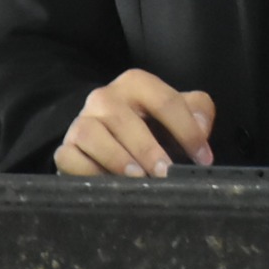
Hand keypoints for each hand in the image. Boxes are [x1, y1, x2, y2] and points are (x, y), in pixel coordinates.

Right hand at [54, 69, 215, 177]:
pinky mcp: (66, 148)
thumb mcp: (175, 113)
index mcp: (135, 84)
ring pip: (91, 134)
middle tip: (166, 173)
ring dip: (116, 158)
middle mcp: (104, 98)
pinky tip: (108, 185)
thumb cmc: (148, 126)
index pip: (164, 100)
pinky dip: (87, 172)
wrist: (106, 139)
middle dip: (148, 148)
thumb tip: (201, 126)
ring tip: (137, 178)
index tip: (203, 159)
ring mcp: (80, 122)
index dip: (187, 130)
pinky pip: (69, 157)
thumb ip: (197, 111)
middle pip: (123, 118)